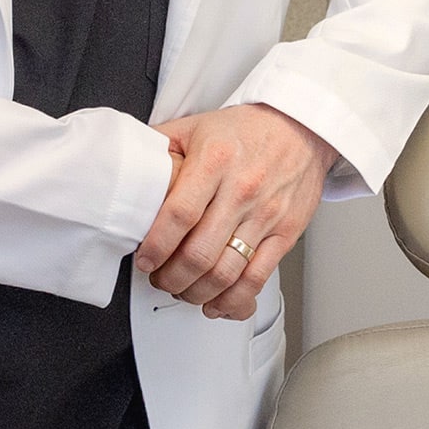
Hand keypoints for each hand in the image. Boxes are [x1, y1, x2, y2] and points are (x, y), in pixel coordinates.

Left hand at [135, 104, 338, 320]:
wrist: (300, 127)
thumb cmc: (247, 130)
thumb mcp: (196, 125)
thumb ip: (160, 145)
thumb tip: (127, 163)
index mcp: (215, 161)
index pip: (179, 214)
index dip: (157, 245)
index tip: (144, 259)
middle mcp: (242, 190)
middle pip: (200, 252)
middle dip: (171, 277)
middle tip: (159, 279)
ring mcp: (266, 214)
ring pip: (226, 272)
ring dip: (197, 292)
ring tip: (182, 290)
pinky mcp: (286, 233)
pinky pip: (258, 278)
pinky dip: (232, 300)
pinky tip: (215, 303)